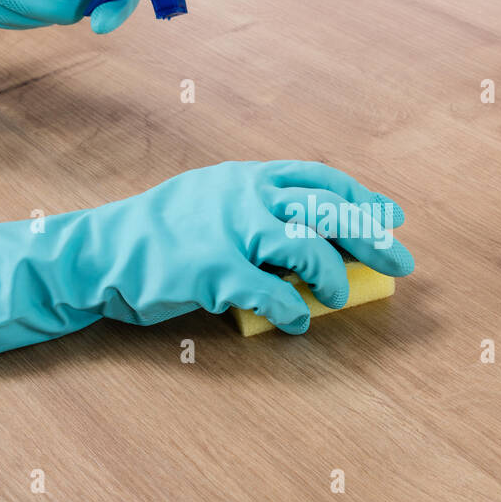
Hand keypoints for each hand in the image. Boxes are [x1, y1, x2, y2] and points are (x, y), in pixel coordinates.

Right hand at [0, 162, 413, 386]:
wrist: (97, 254)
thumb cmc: (159, 235)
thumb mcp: (208, 203)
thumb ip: (255, 211)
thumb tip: (315, 240)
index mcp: (244, 177)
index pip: (318, 178)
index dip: (361, 198)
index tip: (392, 217)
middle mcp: (242, 195)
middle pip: (325, 209)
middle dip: (371, 235)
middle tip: (402, 263)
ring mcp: (226, 230)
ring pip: (305, 247)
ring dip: (332, 276)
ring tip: (340, 298)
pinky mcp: (211, 271)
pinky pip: (269, 294)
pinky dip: (291, 313)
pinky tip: (298, 324)